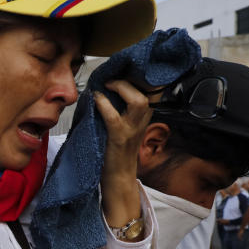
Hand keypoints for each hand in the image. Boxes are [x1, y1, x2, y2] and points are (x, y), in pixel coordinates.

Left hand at [95, 80, 152, 230]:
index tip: (128, 68)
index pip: (152, 92)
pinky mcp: (118, 140)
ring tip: (108, 85)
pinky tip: (96, 99)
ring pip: (138, 102)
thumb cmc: (114, 154)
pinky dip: (105, 105)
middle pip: (148, 94)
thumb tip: (103, 90)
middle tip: (113, 78)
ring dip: (122, 89)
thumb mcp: (122, 129)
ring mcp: (131, 132)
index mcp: (142, 119)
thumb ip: (119, 111)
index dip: (143, 78)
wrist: (116, 180)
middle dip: (131, 80)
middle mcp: (141, 123)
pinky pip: (114, 118)